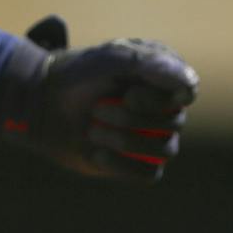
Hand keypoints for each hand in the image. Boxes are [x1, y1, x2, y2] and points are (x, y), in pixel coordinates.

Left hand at [0, 16, 199, 184]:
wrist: (43, 102)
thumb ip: (149, 64)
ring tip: (92, 129)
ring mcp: (154, 136)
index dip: (160, 99)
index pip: (186, 92)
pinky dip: (121, 165)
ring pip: (164, 151)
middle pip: (174, 123)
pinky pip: (148, 174)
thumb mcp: (110, 58)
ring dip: (125, 140)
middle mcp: (167, 106)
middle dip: (131, 118)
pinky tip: (95, 152)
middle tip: (97, 107)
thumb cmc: (79, 74)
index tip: (129, 92)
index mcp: (166, 75)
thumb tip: (189, 84)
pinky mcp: (138, 163)